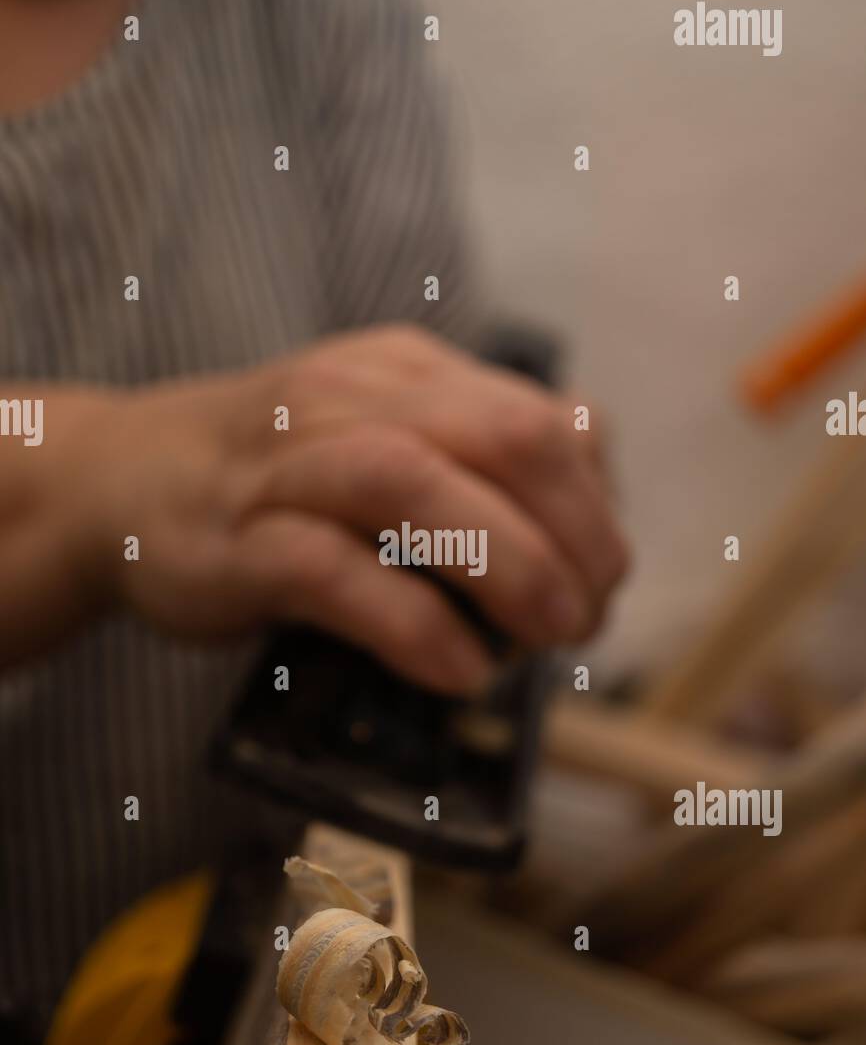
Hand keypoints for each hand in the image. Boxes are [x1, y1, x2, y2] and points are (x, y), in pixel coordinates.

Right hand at [74, 325, 627, 692]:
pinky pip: (333, 572)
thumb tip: (588, 515)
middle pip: (500, 437)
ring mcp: (287, 467)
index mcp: (402, 375)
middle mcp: (350, 400)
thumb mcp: (379, 437)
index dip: (595, 501)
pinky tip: (459, 670)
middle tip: (590, 614)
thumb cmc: (274, 480)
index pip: (540, 417)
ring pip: (415, 484)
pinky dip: (412, 623)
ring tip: (550, 636)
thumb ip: (473, 462)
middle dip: (575, 532)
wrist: (117, 480)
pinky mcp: (237, 544)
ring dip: (509, 565)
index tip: (601, 574)